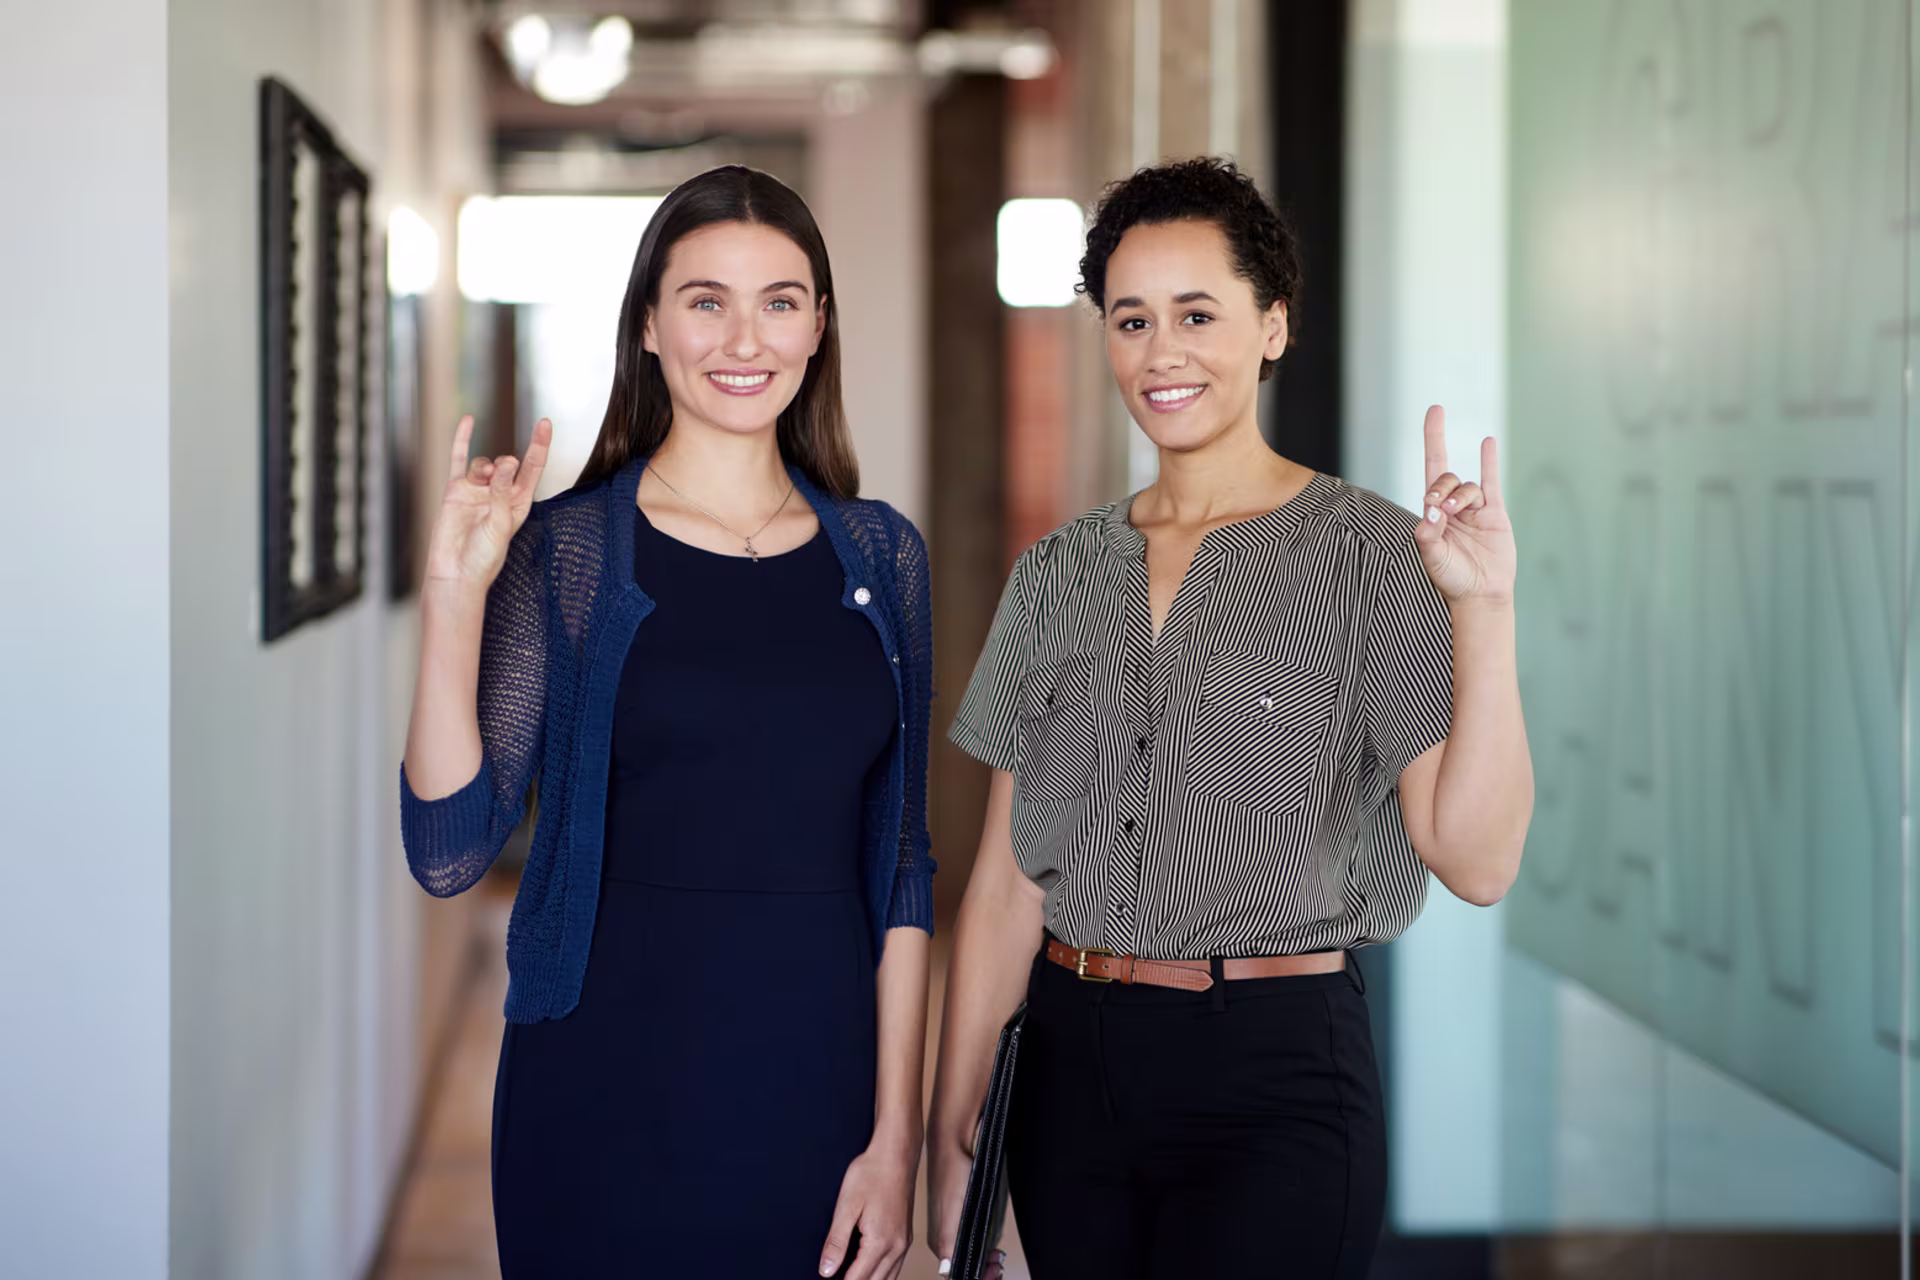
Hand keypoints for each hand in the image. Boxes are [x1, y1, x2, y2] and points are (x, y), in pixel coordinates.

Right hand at [422, 415, 551, 590]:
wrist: (455, 573)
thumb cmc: (483, 557)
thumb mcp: (500, 524)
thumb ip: (503, 492)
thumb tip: (507, 462)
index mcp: (519, 503)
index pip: (533, 468)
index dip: (539, 445)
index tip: (545, 424)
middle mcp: (499, 495)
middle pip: (507, 464)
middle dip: (505, 464)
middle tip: (500, 473)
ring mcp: (477, 491)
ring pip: (484, 463)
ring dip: (485, 467)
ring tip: (482, 479)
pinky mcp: (456, 490)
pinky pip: (459, 459)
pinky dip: (463, 440)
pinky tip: (469, 421)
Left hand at [820, 1143, 914, 1279]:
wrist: (896, 1155)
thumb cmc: (872, 1173)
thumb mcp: (846, 1206)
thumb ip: (836, 1241)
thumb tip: (826, 1270)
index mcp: (880, 1242)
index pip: (858, 1279)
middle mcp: (897, 1247)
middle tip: (837, 1278)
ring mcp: (904, 1242)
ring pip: (889, 1278)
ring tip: (850, 1277)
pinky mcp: (906, 1236)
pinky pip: (896, 1266)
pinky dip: (882, 1275)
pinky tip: (870, 1270)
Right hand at [927, 1137, 1007, 1278]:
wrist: (952, 1144)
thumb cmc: (952, 1174)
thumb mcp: (953, 1213)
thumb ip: (949, 1244)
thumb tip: (947, 1271)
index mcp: (941, 1243)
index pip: (956, 1274)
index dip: (976, 1278)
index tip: (993, 1274)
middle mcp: (945, 1238)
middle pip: (963, 1267)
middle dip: (983, 1272)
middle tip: (997, 1267)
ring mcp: (953, 1227)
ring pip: (969, 1255)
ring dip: (984, 1262)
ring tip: (997, 1258)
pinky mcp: (960, 1216)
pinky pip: (972, 1242)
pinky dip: (984, 1248)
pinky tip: (993, 1246)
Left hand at [1414, 405, 1514, 605]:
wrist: (1481, 595)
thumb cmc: (1452, 579)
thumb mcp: (1432, 558)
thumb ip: (1428, 534)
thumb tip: (1430, 511)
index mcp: (1433, 513)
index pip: (1431, 469)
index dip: (1433, 439)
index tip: (1435, 411)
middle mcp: (1451, 507)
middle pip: (1445, 478)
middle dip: (1442, 488)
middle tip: (1442, 510)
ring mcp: (1474, 509)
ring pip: (1468, 487)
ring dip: (1460, 496)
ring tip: (1456, 515)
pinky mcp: (1494, 514)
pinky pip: (1492, 482)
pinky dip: (1489, 461)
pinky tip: (1487, 442)